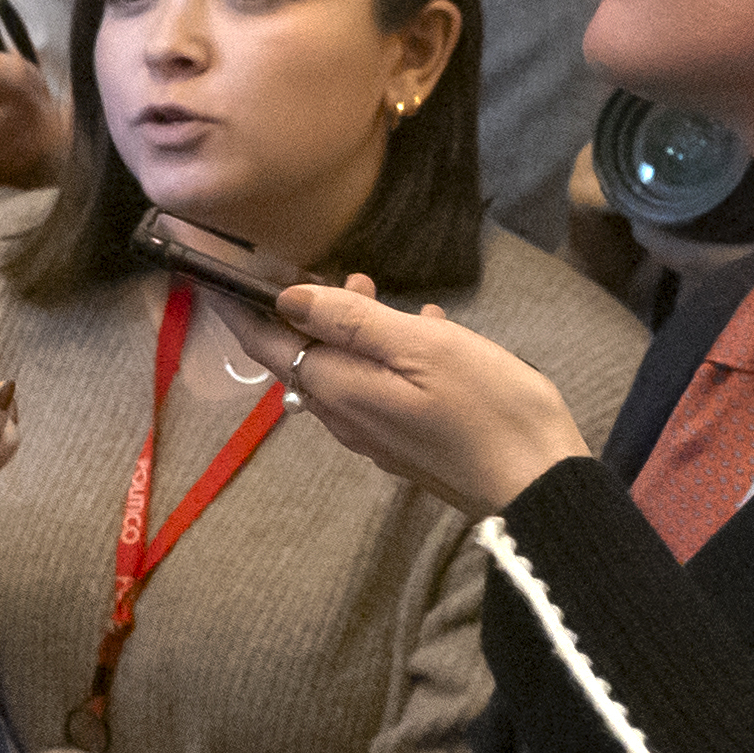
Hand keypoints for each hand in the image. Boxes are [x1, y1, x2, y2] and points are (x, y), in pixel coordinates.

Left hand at [209, 273, 591, 517]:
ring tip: (378, 290)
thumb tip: (288, 299)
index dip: (236, 303)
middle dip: (306, 308)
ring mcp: (374, 433)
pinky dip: (384, 352)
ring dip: (350, 326)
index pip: (263, 342)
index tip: (212, 268)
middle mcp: (341, 415)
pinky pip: (374, 387)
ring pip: (340, 368)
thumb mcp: (421, 347)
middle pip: (300, 354)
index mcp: (335, 388)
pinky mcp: (405, 441)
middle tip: (341, 271)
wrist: (540, 484)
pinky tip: (425, 329)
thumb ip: (350, 322)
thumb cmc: (486, 407)